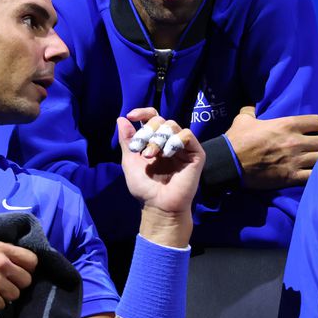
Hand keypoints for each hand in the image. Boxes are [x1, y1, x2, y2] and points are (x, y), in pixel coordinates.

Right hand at [0, 242, 37, 311]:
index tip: (20, 273)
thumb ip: (4, 254)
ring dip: (5, 295)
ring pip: (16, 294)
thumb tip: (23, 264)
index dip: (28, 268)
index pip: (32, 259)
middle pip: (27, 280)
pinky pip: (2, 305)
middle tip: (4, 285)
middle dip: (17, 284)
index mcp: (2, 248)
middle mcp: (2, 263)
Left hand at [118, 111, 204, 246]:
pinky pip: (187, 135)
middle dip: (148, 131)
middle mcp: (170, 141)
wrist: (158, 205)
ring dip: (159, 138)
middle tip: (142, 150)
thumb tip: (121, 119)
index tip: (131, 116)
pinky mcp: (196, 154)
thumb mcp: (129, 161)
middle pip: (161, 120)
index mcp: (155, 141)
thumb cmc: (144, 187)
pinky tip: (168, 154)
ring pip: (173, 125)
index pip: (153, 117)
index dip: (143, 112)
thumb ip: (127, 140)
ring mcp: (183, 147)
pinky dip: (175, 140)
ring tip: (151, 155)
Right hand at [225, 106, 317, 189]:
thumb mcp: (243, 119)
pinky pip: (314, 175)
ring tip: (317, 160)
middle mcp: (295, 142)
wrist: (229, 163)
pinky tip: (313, 173)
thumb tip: (250, 106)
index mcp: (287, 125)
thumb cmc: (237, 140)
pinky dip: (316, 174)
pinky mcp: (291, 177)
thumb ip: (251, 110)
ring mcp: (294, 160)